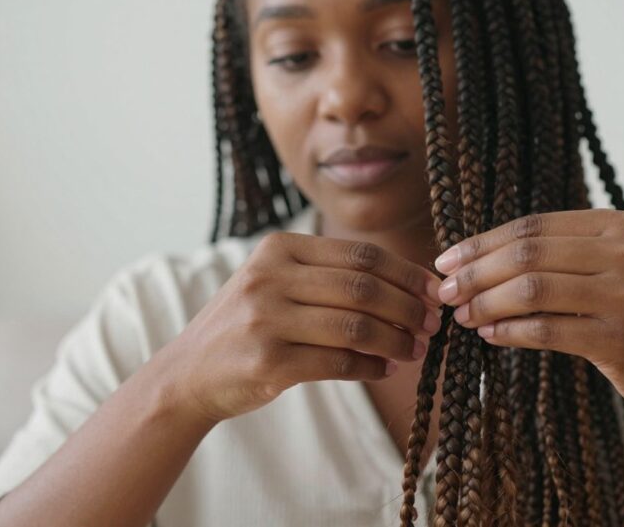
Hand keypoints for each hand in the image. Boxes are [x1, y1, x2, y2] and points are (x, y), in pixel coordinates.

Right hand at [165, 231, 443, 423]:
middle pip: (364, 287)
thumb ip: (330, 278)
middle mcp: (270, 277)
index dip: (407, 273)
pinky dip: (371, 367)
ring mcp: (266, 318)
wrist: (188, 373)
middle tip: (432, 326)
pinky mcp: (268, 361)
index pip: (361, 254)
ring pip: (356, 325)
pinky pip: (339, 362)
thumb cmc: (247, 327)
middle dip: (409, 308)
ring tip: (414, 350)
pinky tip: (384, 368)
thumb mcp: (276, 284)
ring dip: (396, 340)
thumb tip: (410, 288)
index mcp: (279, 248)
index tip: (435, 291)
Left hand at [433, 209, 623, 418]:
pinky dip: (508, 332)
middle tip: (443, 291)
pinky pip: (546, 330)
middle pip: (527, 255)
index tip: (445, 261)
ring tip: (461, 315)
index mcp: (620, 224)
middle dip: (476, 273)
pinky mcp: (621, 338)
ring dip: (485, 303)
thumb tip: (473, 255)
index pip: (533, 227)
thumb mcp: (609, 268)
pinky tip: (487, 335)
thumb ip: (559, 253)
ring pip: (531, 290)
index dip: (482, 243)